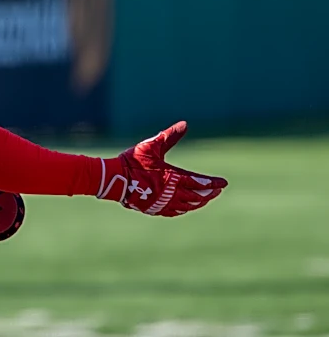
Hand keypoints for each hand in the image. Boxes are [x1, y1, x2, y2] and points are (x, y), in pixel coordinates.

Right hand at [98, 122, 226, 216]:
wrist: (113, 179)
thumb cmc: (132, 161)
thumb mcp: (152, 146)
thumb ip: (169, 136)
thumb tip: (185, 124)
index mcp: (172, 177)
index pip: (199, 182)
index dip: (212, 183)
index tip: (223, 183)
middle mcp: (171, 193)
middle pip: (197, 196)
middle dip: (209, 193)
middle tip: (217, 190)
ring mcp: (162, 203)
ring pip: (187, 206)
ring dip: (198, 202)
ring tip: (204, 198)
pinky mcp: (154, 208)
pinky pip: (174, 212)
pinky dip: (184, 209)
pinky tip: (186, 207)